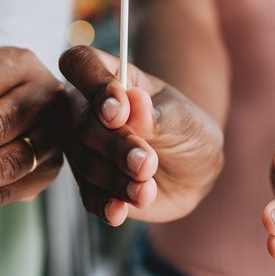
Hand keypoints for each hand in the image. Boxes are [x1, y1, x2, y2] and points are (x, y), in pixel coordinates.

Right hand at [59, 45, 222, 226]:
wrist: (194, 170)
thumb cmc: (188, 130)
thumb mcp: (183, 119)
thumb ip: (155, 115)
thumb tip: (132, 102)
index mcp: (109, 76)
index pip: (80, 63)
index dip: (92, 84)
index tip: (119, 112)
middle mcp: (88, 109)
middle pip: (81, 121)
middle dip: (114, 146)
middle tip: (147, 163)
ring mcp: (85, 147)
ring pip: (83, 161)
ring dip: (115, 178)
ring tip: (147, 190)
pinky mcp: (90, 183)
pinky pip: (87, 195)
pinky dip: (104, 204)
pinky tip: (119, 211)